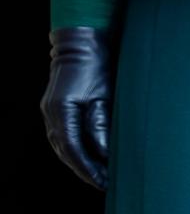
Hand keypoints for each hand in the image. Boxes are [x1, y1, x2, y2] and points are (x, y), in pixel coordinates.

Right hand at [41, 27, 112, 189]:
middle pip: (66, 152)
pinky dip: (75, 148)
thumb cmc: (97, 62)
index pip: (73, 150)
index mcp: (61, 111)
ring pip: (63, 146)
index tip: (104, 181)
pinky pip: (63, 136)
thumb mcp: (103, 93)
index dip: (88, 168)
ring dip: (79, 161)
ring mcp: (50, 111)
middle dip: (85, 169)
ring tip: (99, 173)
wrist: (82, 40)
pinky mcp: (55, 108)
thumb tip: (103, 153)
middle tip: (104, 182)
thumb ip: (100, 124)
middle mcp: (51, 114)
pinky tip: (89, 154)